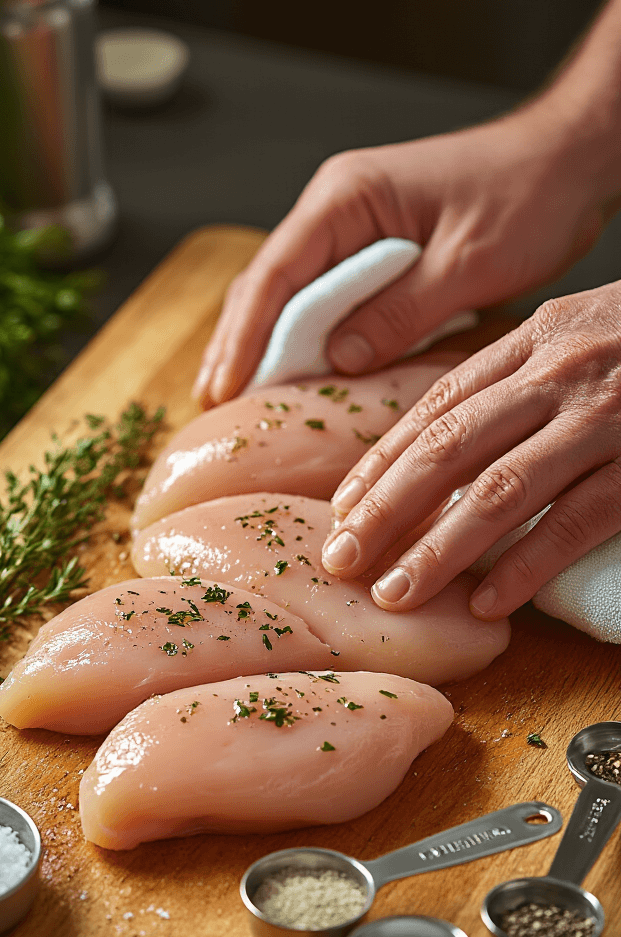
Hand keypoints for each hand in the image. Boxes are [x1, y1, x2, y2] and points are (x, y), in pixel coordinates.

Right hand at [194, 94, 610, 407]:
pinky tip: (294, 373)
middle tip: (214, 403)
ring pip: (290, 292)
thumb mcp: (467, 263)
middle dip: (238, 343)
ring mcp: (353, 227)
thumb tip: (338, 359)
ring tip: (237, 396)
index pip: (275, 274)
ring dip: (265, 343)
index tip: (223, 387)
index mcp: (347, 196)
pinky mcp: (374, 249)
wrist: (569, 159)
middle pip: (267, 283)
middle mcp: (338, 207)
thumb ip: (399, 312)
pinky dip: (305, 337)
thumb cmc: (529, 193)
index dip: (245, 336)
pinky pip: (326, 298)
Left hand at [321, 285, 620, 618]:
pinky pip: (578, 519)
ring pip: (501, 489)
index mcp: (535, 339)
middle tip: (341, 559)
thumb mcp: (578, 335)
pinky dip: (528, 564)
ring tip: (397, 593)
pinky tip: (490, 601)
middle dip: (387, 509)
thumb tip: (438, 442)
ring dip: (440, 547)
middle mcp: (561, 372)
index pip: (435, 406)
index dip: (382, 461)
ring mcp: (604, 417)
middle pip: (449, 448)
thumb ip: (514, 378)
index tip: (341, 509)